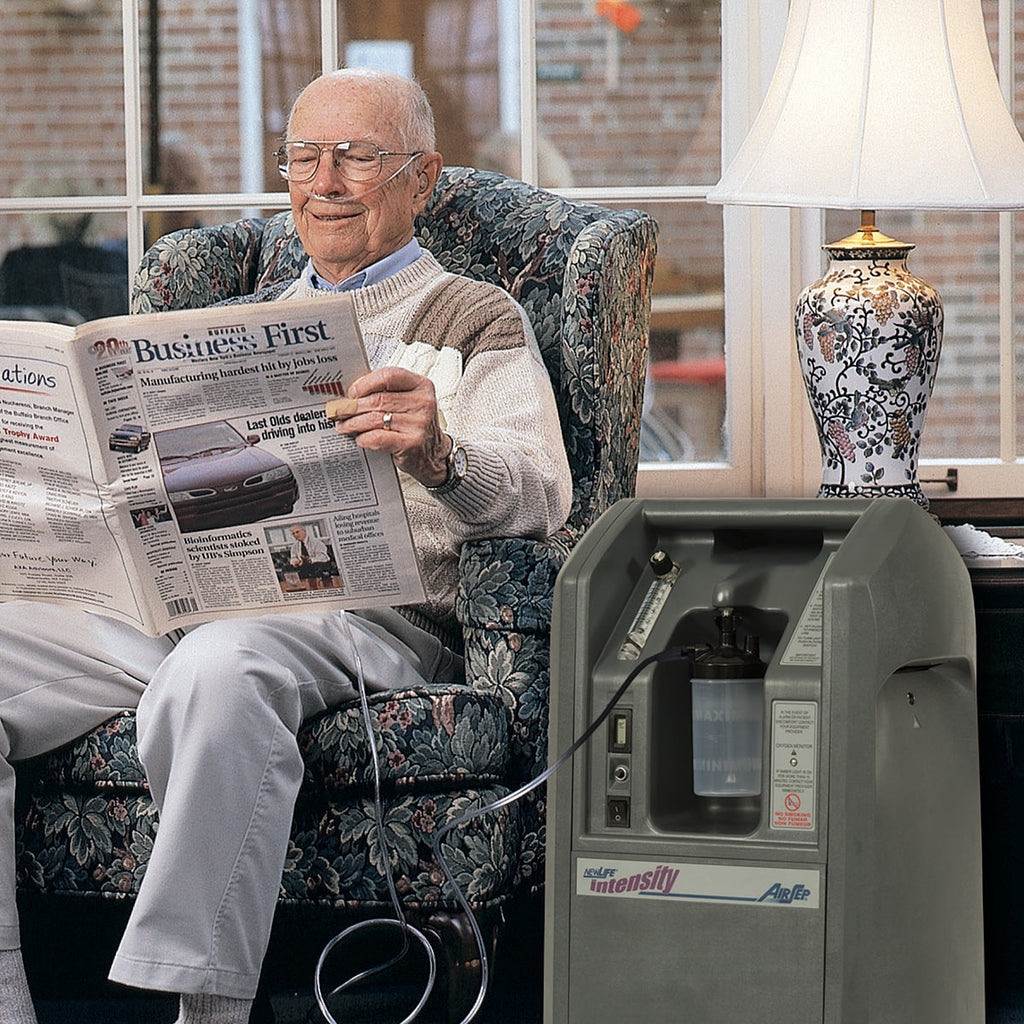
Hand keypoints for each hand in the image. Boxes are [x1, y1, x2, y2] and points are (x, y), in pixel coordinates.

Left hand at [328, 365, 450, 485]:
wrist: (433, 455)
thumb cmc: (415, 426)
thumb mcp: (407, 403)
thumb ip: (386, 393)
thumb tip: (351, 394)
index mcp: (421, 386)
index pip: (389, 375)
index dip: (366, 383)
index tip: (351, 392)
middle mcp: (423, 403)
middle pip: (378, 399)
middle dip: (352, 407)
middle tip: (338, 412)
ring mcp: (419, 424)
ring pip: (374, 419)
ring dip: (353, 424)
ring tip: (343, 426)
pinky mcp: (411, 443)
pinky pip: (378, 437)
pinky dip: (364, 438)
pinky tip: (359, 439)